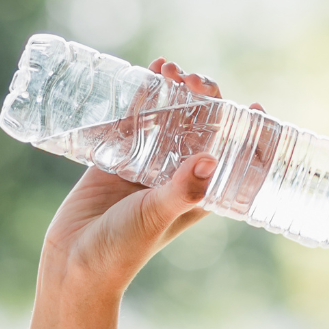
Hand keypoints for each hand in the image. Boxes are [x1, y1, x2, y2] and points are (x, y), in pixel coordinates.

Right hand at [39, 59, 261, 293]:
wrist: (74, 262)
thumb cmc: (122, 250)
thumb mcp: (156, 216)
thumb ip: (181, 190)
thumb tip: (209, 159)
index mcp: (198, 193)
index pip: (234, 158)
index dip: (249, 132)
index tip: (255, 105)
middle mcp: (176, 176)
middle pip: (201, 128)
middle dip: (203, 99)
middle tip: (193, 79)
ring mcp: (146, 165)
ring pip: (167, 119)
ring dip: (171, 91)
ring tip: (167, 67)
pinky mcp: (116, 158)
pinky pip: (132, 121)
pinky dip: (139, 98)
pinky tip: (142, 75)